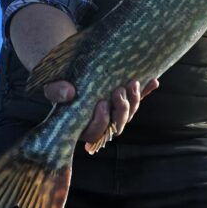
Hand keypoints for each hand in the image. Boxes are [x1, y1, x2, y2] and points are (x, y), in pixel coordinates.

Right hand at [43, 78, 159, 142]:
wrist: (70, 74)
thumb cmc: (58, 87)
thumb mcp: (53, 89)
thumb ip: (56, 91)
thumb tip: (69, 93)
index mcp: (83, 127)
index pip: (95, 132)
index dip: (101, 121)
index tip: (102, 104)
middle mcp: (102, 124)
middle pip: (117, 125)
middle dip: (121, 109)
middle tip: (118, 90)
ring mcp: (115, 112)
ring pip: (129, 113)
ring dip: (134, 100)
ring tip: (133, 83)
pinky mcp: (125, 99)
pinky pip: (137, 98)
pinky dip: (146, 90)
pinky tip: (153, 82)